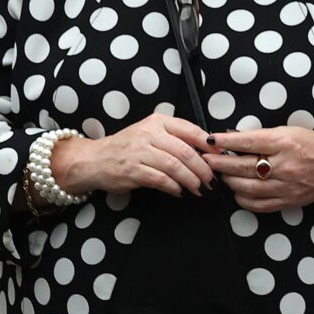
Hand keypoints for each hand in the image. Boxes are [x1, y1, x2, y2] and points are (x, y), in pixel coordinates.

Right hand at [54, 114, 214, 197]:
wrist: (94, 159)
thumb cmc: (129, 148)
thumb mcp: (151, 134)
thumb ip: (175, 139)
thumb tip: (207, 152)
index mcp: (158, 122)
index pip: (191, 130)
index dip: (209, 146)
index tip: (220, 157)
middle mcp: (149, 134)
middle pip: (186, 151)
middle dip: (203, 168)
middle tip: (211, 180)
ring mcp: (139, 152)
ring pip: (174, 166)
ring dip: (190, 180)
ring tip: (198, 188)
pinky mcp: (132, 170)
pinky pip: (160, 179)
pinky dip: (173, 187)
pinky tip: (179, 191)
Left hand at [201, 127, 313, 212]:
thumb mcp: (291, 131)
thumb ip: (263, 136)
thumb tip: (235, 137)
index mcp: (286, 143)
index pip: (248, 141)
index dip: (226, 141)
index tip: (210, 140)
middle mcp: (284, 166)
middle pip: (242, 166)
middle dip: (219, 162)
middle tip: (205, 158)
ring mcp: (284, 186)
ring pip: (245, 187)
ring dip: (228, 180)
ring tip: (221, 173)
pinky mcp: (286, 201)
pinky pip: (256, 204)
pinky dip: (241, 198)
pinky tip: (237, 190)